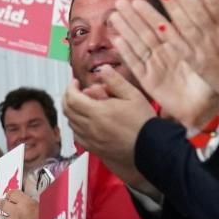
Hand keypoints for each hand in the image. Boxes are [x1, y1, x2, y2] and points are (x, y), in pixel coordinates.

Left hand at [61, 70, 154, 185]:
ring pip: (71, 124)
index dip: (70, 88)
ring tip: (83, 105)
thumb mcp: (133, 95)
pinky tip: (86, 123)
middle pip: (67, 111)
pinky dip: (77, 127)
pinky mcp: (94, 149)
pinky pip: (77, 137)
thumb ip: (115, 81)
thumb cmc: (143, 122)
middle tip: (76, 92)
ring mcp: (91, 140)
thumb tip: (103, 69)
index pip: (72, 98)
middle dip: (68, 98)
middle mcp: (90, 127)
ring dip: (72, 112)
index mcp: (97, 112)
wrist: (151, 146)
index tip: (75, 83)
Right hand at [109, 0, 218, 131]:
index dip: (150, 12)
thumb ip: (210, 32)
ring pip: (138, 45)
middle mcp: (166, 55)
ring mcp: (156, 68)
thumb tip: (210, 12)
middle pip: (146, 32)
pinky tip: (117, 40)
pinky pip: (136, 65)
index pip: (162, 25)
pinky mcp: (149, 82)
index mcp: (181, 46)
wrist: (207, 109)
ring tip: (114, 16)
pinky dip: (126, 53)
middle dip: (132, 17)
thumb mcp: (213, 54)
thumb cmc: (214, 83)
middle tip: (120, 2)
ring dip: (126, 30)